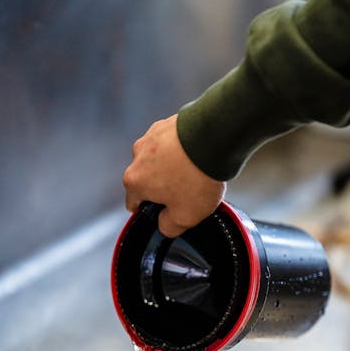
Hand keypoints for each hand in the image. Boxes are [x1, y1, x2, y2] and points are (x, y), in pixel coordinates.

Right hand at [123, 114, 225, 237]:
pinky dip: (183, 150)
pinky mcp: (167, 123)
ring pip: (160, 160)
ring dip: (174, 167)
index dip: (151, 212)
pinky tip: (199, 155)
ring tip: (197, 171)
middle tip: (190, 192)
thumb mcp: (185, 217)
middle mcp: (138, 156)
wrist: (215, 137)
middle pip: (148, 180)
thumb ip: (169, 227)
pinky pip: (172, 143)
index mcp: (134, 181)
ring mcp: (152, 136)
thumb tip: (164, 225)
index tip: (168, 212)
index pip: (134, 204)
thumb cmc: (197, 175)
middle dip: (165, 187)